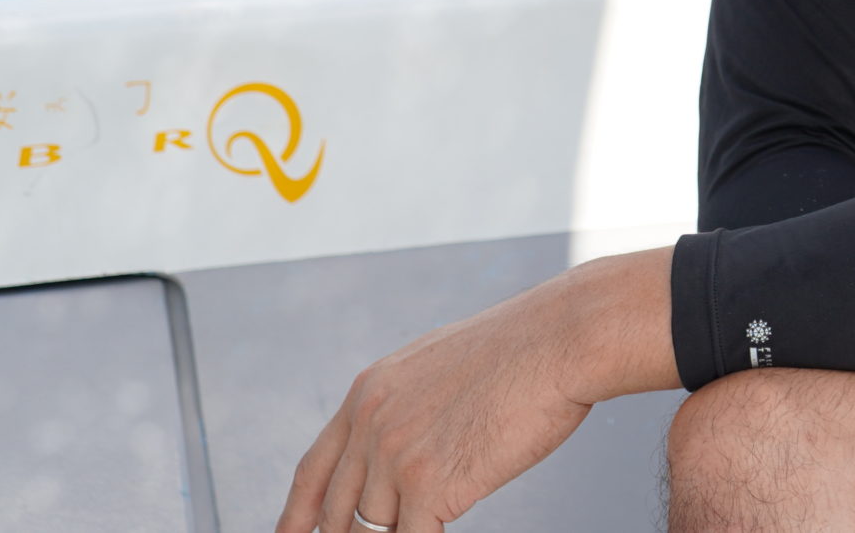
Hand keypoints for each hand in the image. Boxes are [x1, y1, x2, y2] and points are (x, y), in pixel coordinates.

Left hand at [274, 247, 678, 532]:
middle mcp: (370, 422)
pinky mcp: (427, 485)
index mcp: (369, 392)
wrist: (558, 341)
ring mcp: (394, 456)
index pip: (313, 470)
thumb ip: (408, 409)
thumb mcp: (439, 369)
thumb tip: (408, 452)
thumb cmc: (521, 353)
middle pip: (336, 512)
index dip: (296, 516)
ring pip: (372, 532)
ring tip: (423, 527)